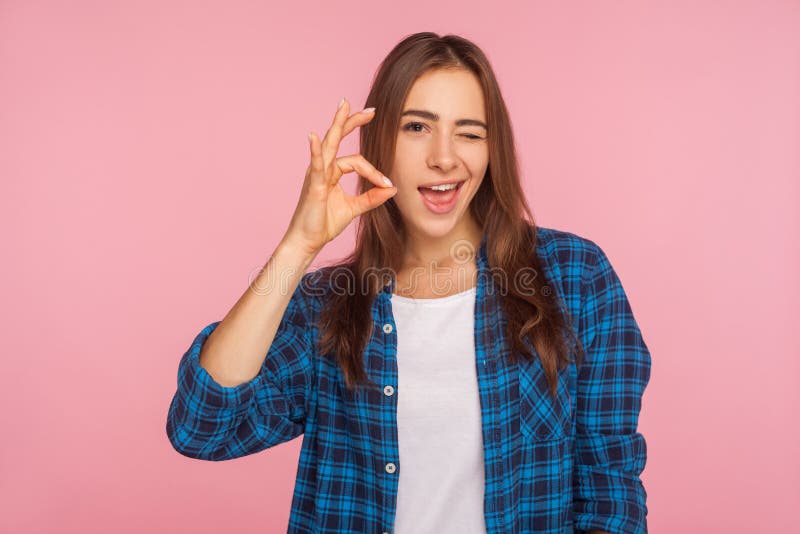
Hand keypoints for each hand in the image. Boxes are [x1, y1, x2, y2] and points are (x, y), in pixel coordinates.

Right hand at [283, 97, 396, 256]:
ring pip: (329, 145)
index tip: (387, 184)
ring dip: (338, 124)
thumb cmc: (324, 223)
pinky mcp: (312, 185)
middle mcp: (323, 168)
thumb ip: (372, 197)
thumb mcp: (354, 208)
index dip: (374, 171)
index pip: (357, 161)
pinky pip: (315, 165)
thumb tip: (393, 188)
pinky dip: (315, 150)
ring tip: (344, 106)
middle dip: (353, 121)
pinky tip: (314, 136)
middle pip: (338, 138)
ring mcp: (316, 174)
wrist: (308, 241)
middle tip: (371, 109)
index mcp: (332, 172)